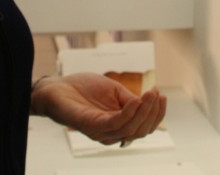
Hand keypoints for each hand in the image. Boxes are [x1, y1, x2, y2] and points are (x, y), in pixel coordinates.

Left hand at [29, 72, 166, 145]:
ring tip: (150, 94)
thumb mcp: (114, 91)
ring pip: (130, 129)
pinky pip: (114, 123)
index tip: (162, 95)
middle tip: (156, 93)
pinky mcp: (90, 126)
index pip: (144, 128)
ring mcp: (100, 132)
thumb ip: (130, 100)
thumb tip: (148, 103)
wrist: (57, 87)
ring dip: (144, 111)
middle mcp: (111, 133)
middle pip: (140, 131)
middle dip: (153, 113)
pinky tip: (135, 100)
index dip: (156, 114)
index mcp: (118, 125)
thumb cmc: (83, 88)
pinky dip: (128, 113)